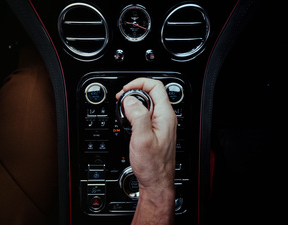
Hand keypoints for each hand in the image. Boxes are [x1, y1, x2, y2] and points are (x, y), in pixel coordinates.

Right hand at [116, 78, 176, 224]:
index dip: (139, 83)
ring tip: (123, 109)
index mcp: (165, 115)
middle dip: (134, 92)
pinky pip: (146, 114)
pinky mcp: (157, 130)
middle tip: (121, 99)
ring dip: (134, 103)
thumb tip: (129, 99)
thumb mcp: (142, 138)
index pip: (155, 86)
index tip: (125, 90)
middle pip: (151, 93)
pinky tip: (128, 120)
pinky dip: (135, 113)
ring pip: (147, 103)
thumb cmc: (152, 165)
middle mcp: (166, 117)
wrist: (156, 181)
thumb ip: (137, 115)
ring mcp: (162, 124)